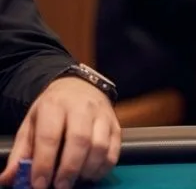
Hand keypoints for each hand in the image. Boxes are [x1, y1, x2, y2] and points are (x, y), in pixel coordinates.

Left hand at [0, 76, 120, 188]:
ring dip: (88, 169)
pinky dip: (104, 166)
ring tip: (76, 180)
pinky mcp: (115, 123)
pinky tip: (91, 173)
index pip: (50, 136)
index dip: (44, 163)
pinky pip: (115, 149)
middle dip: (69, 169)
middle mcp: (82, 107)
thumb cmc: (52, 110)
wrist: (78, 87)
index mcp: (54, 105)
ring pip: (100, 145)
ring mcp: (102, 114)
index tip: (39, 184)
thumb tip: (8, 178)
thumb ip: (20, 153)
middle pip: (79, 140)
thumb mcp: (31, 124)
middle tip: (60, 186)